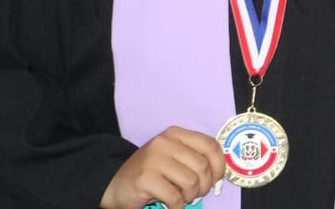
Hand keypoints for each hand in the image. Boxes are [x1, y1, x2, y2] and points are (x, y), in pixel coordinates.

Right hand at [100, 126, 225, 208]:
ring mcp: (154, 159)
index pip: (210, 145)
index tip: (216, 180)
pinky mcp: (146, 178)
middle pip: (202, 166)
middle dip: (204, 186)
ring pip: (191, 182)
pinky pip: (175, 197)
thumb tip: (219, 174)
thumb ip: (194, 158)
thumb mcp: (174, 157)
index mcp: (176, 133)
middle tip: (196, 194)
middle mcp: (165, 141)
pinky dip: (178, 207)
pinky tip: (172, 206)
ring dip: (190, 197)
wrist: (115, 184)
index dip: (219, 165)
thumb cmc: (151, 173)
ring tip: (182, 199)